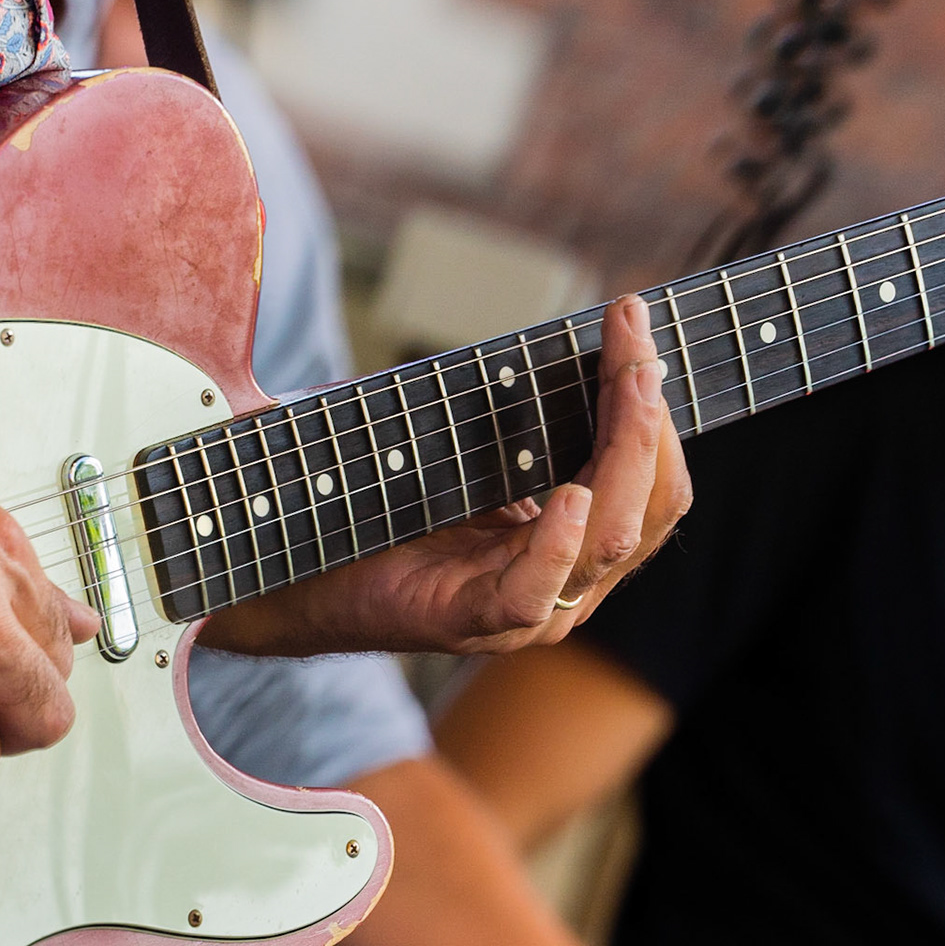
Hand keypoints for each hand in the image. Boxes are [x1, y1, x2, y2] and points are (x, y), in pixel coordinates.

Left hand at [199, 294, 688, 654]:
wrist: (290, 564)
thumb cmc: (377, 496)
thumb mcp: (469, 441)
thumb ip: (528, 410)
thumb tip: (583, 331)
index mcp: (577, 541)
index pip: (652, 480)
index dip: (654, 405)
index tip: (634, 323)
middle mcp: (567, 582)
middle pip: (649, 506)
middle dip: (649, 419)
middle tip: (638, 348)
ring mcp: (526, 613)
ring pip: (609, 542)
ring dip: (624, 457)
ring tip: (626, 390)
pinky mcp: (468, 622)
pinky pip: (533, 593)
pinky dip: (557, 543)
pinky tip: (569, 495)